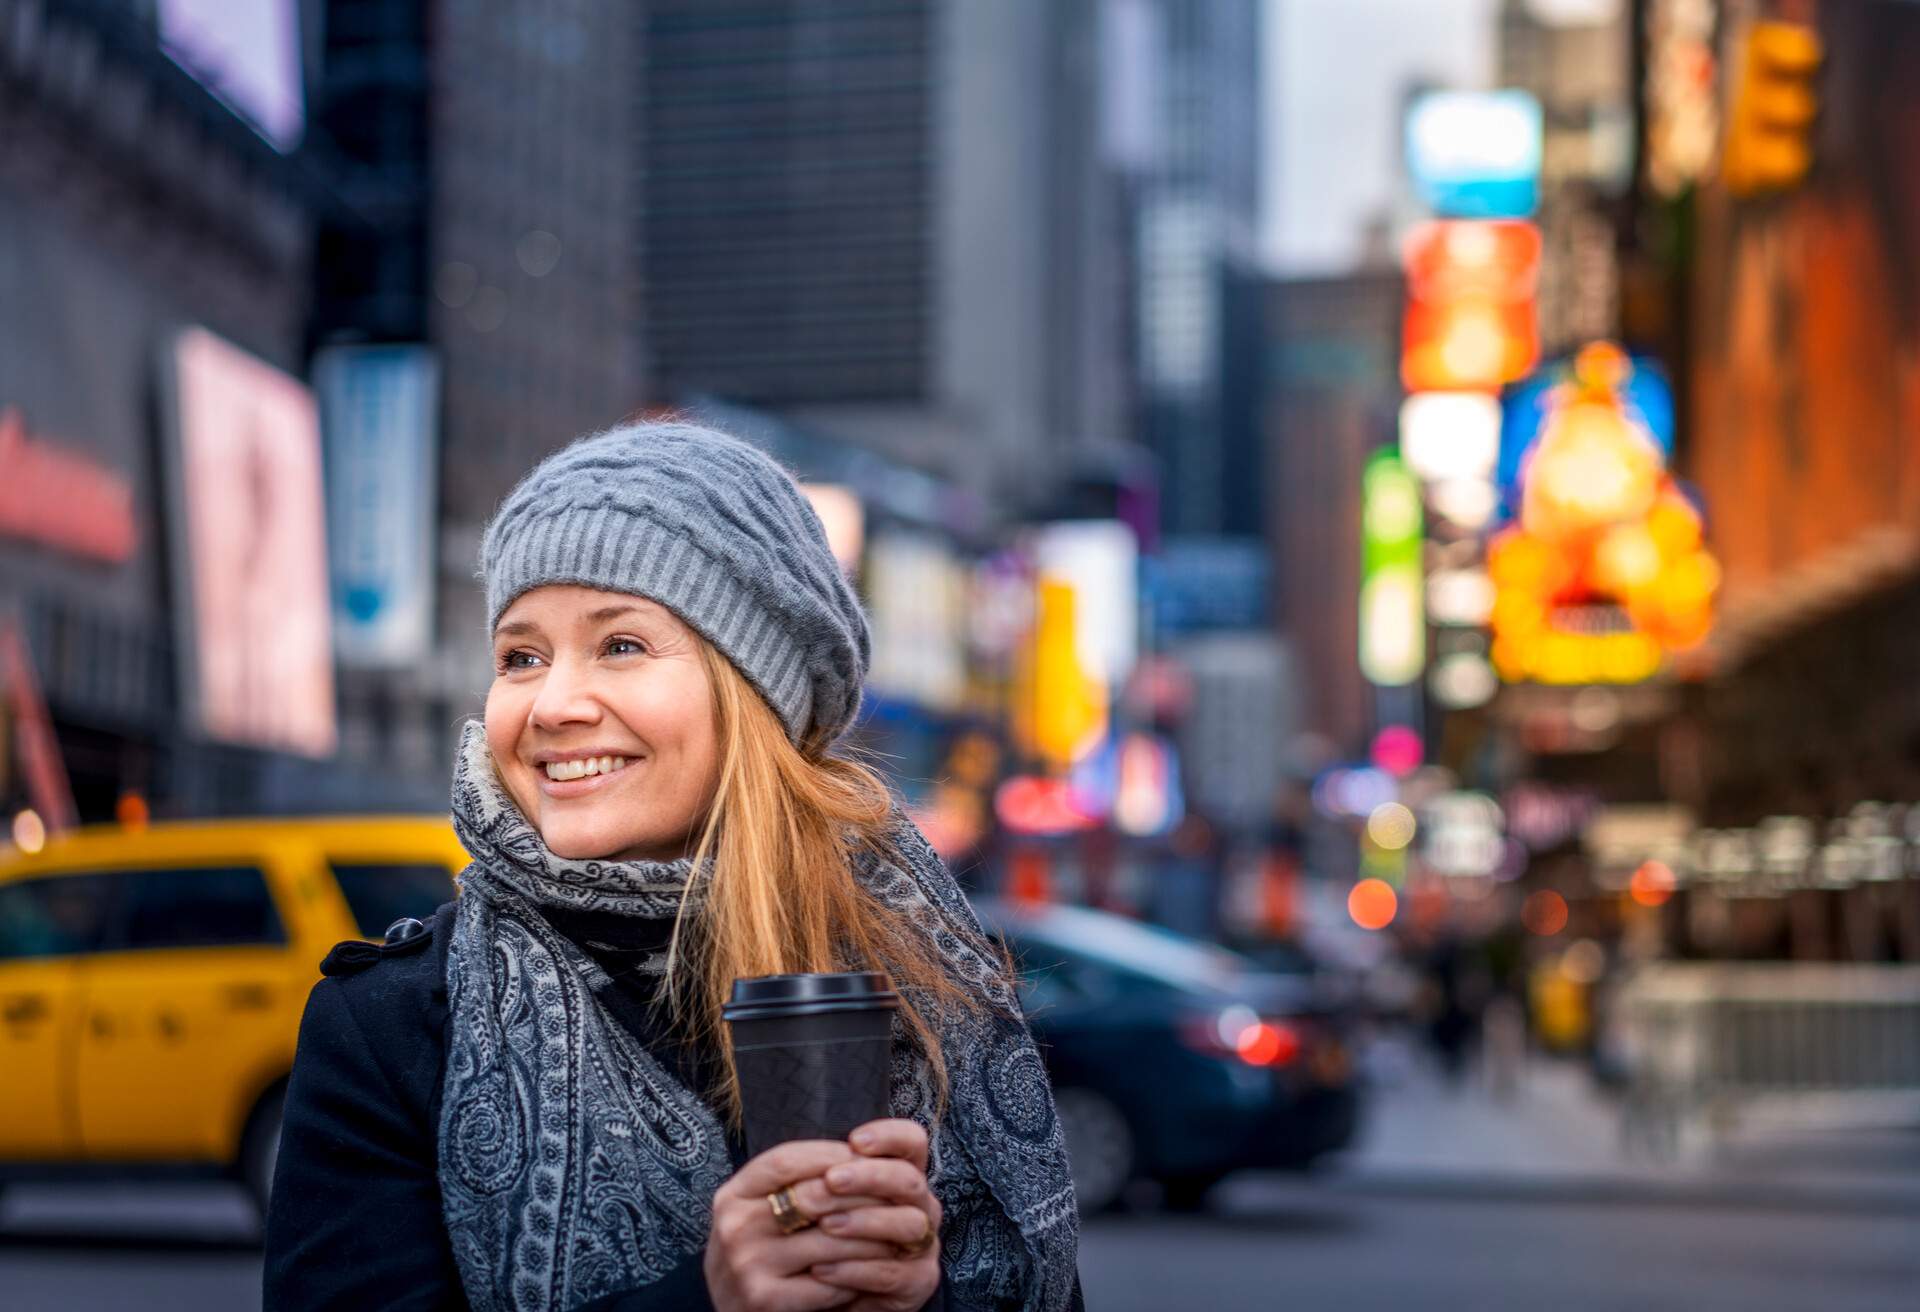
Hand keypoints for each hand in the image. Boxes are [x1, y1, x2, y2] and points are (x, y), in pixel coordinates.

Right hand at [705, 1139, 902, 1311]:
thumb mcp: (760, 1210)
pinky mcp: (765, 1300)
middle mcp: (736, 1226)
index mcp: (733, 1195)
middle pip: (812, 1196)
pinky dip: (857, 1273)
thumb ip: (794, 1184)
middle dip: (862, 1194)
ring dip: (871, 1237)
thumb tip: (856, 1153)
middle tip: (897, 1194)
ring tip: (896, 1232)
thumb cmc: (757, 1251)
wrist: (731, 1310)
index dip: (829, 1154)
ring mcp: (748, 1264)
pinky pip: (828, 1281)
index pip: (785, 1160)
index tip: (866, 1155)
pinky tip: (873, 1269)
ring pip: (829, 1240)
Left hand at [807, 1119, 941, 1311]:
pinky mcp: (918, 1282)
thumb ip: (825, 1178)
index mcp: (902, 1175)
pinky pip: (891, 1272)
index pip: (913, 1142)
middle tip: (831, 1180)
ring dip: (864, 1222)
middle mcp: (921, 1205)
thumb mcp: (824, 1203)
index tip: (855, 1140)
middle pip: (910, 1180)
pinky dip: (854, 1269)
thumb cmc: (829, 1237)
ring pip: (908, 1224)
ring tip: (825, 1225)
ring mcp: (924, 1244)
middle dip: (870, 1177)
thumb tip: (800, 1159)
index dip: (890, 1136)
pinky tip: (821, 1269)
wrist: (832, 1294)